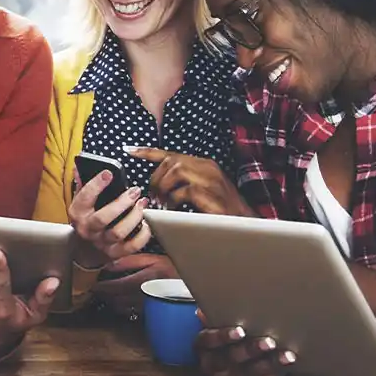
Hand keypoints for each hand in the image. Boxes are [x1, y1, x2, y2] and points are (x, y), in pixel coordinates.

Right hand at [68, 170, 151, 265]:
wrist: (85, 251)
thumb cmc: (86, 220)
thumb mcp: (81, 203)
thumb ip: (83, 186)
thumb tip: (80, 167)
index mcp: (78, 214)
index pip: (84, 197)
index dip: (96, 184)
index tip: (108, 173)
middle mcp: (88, 229)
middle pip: (103, 218)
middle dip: (122, 203)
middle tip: (135, 191)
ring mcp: (102, 243)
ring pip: (118, 232)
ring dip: (134, 217)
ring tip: (142, 204)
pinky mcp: (115, 253)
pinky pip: (131, 246)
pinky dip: (142, 235)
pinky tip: (145, 224)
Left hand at [90, 254, 178, 313]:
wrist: (192, 284)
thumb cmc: (174, 269)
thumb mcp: (153, 259)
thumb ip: (130, 261)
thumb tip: (110, 264)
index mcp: (143, 280)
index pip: (115, 287)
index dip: (102, 287)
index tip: (94, 286)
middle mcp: (143, 295)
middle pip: (116, 299)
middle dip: (104, 295)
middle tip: (97, 290)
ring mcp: (147, 306)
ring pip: (122, 308)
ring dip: (112, 302)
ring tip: (107, 295)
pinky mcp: (151, 313)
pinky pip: (131, 312)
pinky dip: (123, 307)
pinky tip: (121, 301)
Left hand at [128, 147, 253, 216]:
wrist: (246, 224)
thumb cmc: (221, 211)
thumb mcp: (199, 193)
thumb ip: (181, 185)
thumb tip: (157, 187)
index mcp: (203, 164)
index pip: (171, 153)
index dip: (148, 152)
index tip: (129, 151)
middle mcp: (207, 167)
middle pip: (169, 162)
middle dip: (155, 179)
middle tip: (154, 198)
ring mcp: (211, 178)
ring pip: (175, 171)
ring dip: (164, 189)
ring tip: (163, 204)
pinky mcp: (211, 192)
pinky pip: (184, 190)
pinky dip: (174, 200)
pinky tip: (173, 210)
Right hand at [197, 326, 293, 375]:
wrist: (241, 367)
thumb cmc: (230, 342)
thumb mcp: (219, 328)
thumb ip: (216, 319)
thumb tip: (204, 311)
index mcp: (204, 348)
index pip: (209, 341)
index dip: (223, 336)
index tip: (240, 331)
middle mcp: (214, 367)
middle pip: (231, 358)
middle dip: (251, 350)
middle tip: (269, 342)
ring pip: (249, 372)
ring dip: (269, 363)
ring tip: (286, 354)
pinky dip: (277, 372)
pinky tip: (288, 363)